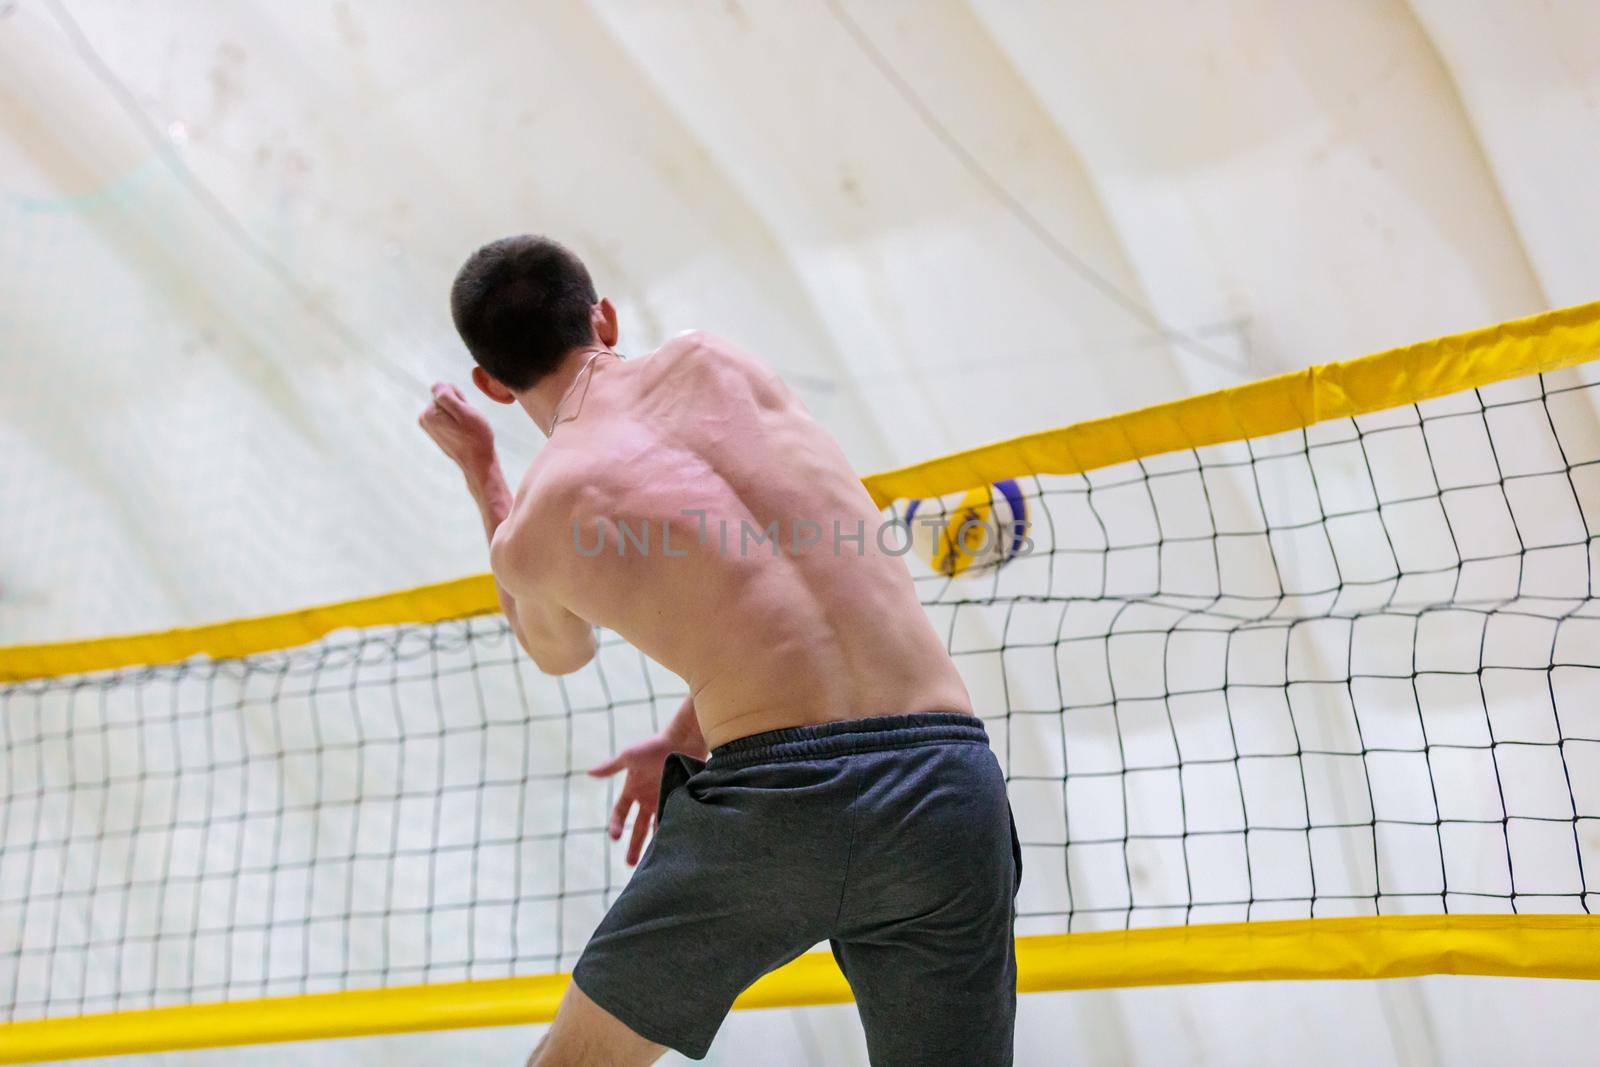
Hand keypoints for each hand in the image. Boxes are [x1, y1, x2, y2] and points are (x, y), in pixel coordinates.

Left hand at [418, 382, 495, 481]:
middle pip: (445, 398)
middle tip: (468, 421)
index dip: (459, 397)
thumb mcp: (464, 411)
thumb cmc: (475, 437)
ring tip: (466, 428)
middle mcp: (425, 419)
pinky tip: (463, 432)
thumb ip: (446, 395)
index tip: (465, 412)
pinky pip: (449, 417)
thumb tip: (436, 386)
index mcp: (429, 413)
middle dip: (459, 405)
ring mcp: (430, 426)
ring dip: (460, 414)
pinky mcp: (437, 431)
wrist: (478, 462)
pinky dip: (458, 421)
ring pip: (448, 407)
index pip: (444, 389)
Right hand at [589, 733, 677, 865]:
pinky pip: (675, 820)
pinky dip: (673, 832)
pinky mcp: (680, 800)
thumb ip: (611, 767)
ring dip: (655, 844)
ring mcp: (664, 801)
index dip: (617, 825)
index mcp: (632, 789)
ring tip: (654, 861)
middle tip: (631, 865)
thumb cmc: (654, 746)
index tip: (615, 837)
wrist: (683, 740)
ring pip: (657, 828)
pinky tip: (673, 846)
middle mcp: (647, 799)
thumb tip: (589, 773)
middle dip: (634, 845)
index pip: (620, 813)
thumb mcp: (630, 756)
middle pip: (638, 828)